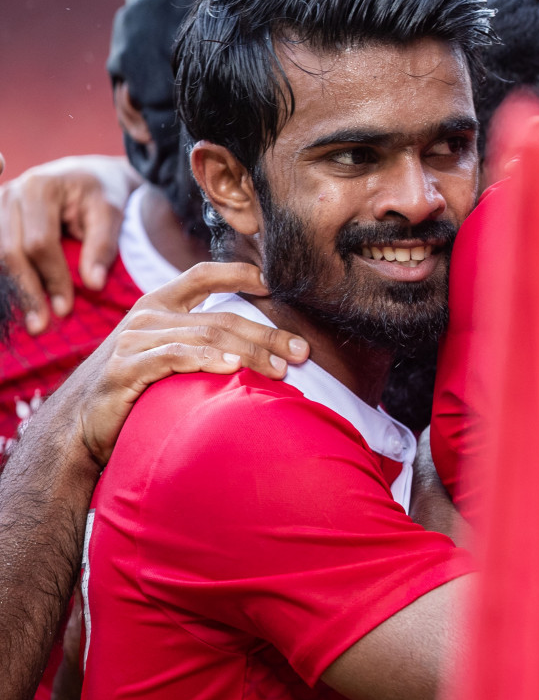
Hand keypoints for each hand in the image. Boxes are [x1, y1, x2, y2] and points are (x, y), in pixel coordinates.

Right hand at [0, 155, 138, 333]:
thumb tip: (93, 285)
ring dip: (11, 289)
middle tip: (41, 325)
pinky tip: (14, 301)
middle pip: (10, 251)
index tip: (65, 309)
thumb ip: (103, 245)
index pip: (39, 243)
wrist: (88, 173)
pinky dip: (5, 277)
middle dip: (27, 291)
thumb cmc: (102, 192)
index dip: (52, 278)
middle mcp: (10, 193)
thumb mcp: (112, 211)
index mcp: (39, 187)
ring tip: (28, 319)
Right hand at [42, 262, 307, 466]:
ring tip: (280, 368)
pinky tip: (233, 367)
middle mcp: (146, 317)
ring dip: (250, 352)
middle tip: (302, 351)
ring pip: (207, 337)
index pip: (202, 275)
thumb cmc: (131, 391)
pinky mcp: (125, 368)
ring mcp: (134, 341)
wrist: (77, 427)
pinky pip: (175, 357)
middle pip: (221, 317)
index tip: (273, 282)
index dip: (239, 272)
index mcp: (157, 305)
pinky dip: (207, 360)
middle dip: (267, 334)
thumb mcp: (164, 356)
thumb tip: (255, 346)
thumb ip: (197, 340)